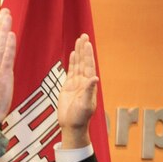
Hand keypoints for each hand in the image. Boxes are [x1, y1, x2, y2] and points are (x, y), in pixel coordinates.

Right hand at [57, 33, 98, 147]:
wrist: (72, 126)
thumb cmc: (80, 117)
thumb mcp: (86, 104)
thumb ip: (89, 91)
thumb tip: (95, 78)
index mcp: (89, 85)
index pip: (88, 66)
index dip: (87, 54)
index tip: (87, 43)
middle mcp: (83, 82)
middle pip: (83, 62)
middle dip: (83, 49)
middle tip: (84, 35)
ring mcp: (76, 83)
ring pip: (77, 64)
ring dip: (78, 53)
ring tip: (79, 40)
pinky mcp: (67, 87)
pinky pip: (70, 71)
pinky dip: (72, 62)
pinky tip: (72, 54)